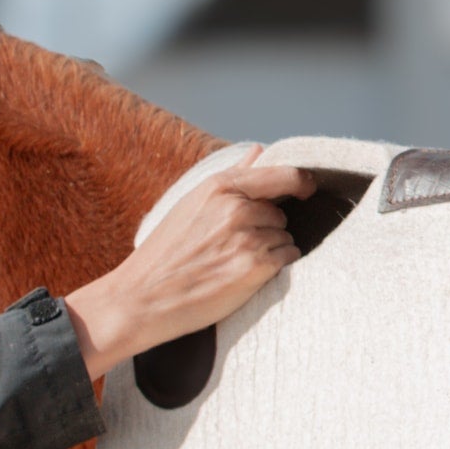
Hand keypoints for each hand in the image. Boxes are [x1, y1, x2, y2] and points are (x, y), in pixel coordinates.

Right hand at [64, 150, 315, 382]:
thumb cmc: (165, 252)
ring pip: (285, 237)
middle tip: (233, 246)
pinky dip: (276, 267)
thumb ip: (234, 176)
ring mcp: (247, 238)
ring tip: (233, 262)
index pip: (283, 174)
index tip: (308, 188)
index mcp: (220, 186)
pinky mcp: (255, 268)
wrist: (141, 298)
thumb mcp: (193, 202)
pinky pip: (288, 258)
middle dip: (267, 227)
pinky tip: (248, 275)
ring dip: (270, 249)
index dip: (302, 181)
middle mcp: (237, 208)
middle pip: (280, 213)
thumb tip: (260, 150)